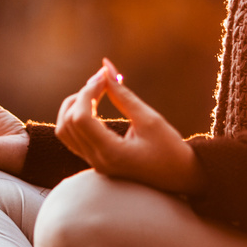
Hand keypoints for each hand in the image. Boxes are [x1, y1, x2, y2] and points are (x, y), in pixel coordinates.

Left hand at [56, 59, 205, 194]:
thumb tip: (106, 69)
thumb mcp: (149, 119)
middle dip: (81, 96)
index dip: (88, 92)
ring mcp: (94, 164)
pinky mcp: (96, 161)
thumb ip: (123, 95)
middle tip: (102, 80)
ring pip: (65, 131)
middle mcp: (97, 161)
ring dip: (74, 106)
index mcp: (111, 153)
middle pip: (68, 123)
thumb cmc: (171, 149)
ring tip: (96, 91)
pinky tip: (93, 105)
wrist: (181, 178)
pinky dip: (77, 117)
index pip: (81, 118)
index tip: (104, 77)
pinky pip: (73, 138)